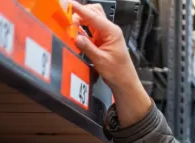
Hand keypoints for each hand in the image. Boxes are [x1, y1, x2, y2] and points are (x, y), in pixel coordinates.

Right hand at [69, 1, 150, 125]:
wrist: (125, 83)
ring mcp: (106, 35)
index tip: (69, 3)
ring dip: (81, 20)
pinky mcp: (102, 40)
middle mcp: (110, 30)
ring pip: (91, 19)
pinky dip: (82, 29)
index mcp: (112, 32)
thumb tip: (75, 36)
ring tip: (71, 27)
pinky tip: (75, 32)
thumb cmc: (117, 73)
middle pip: (93, 12)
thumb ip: (87, 47)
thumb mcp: (101, 60)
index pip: (94, 16)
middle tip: (69, 23)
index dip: (80, 9)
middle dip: (80, 14)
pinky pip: (90, 29)